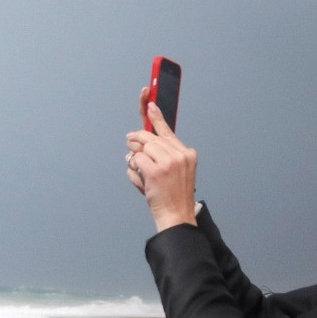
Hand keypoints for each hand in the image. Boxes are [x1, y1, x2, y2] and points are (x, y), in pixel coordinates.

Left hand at [127, 94, 197, 231]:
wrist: (177, 215)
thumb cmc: (173, 195)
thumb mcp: (175, 171)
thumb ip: (162, 155)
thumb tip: (140, 143)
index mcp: (187, 153)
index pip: (167, 130)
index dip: (156, 116)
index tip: (149, 102)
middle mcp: (180, 155)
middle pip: (150, 138)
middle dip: (137, 140)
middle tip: (129, 142)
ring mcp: (168, 162)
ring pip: (142, 148)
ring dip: (135, 157)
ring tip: (140, 170)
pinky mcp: (155, 170)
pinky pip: (136, 160)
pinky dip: (134, 168)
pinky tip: (141, 179)